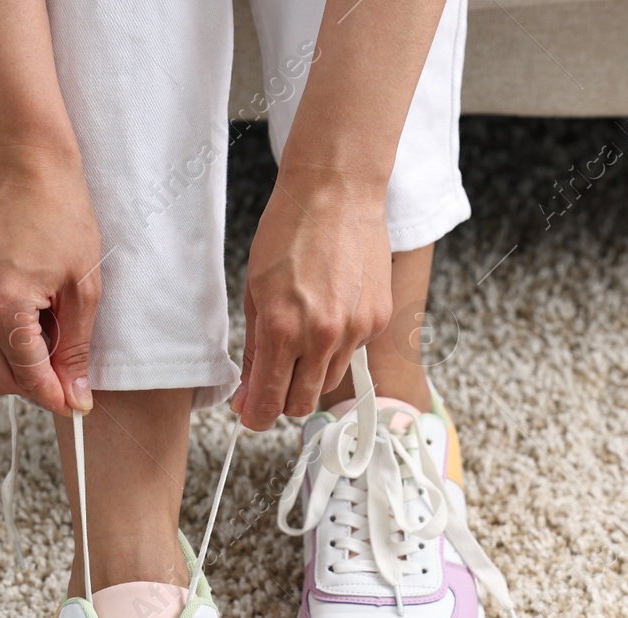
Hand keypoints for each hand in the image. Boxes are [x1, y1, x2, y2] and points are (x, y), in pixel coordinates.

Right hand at [0, 148, 102, 414]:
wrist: (27, 164)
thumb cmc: (62, 216)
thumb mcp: (84, 288)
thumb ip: (76, 349)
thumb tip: (76, 396)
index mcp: (3, 305)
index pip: (28, 377)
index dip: (56, 398)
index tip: (77, 405)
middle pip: (0, 380)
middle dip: (36, 386)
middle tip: (69, 374)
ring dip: (21, 360)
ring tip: (54, 326)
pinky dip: (7, 336)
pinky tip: (35, 312)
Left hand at [235, 170, 392, 430]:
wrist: (336, 190)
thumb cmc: (289, 231)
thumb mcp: (255, 291)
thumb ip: (254, 350)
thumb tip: (248, 393)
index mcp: (284, 329)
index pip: (271, 401)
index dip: (257, 416)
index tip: (251, 416)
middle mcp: (323, 335)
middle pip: (302, 403)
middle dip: (283, 400)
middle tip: (272, 381)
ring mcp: (356, 329)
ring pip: (329, 380)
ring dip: (311, 373)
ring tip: (302, 337)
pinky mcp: (379, 319)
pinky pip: (354, 352)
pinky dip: (338, 345)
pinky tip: (330, 311)